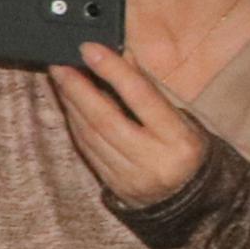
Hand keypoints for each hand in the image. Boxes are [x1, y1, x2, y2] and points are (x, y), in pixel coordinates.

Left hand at [49, 42, 209, 207]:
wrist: (189, 199)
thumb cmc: (184, 147)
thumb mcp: (180, 117)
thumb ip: (148, 88)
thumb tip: (118, 53)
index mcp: (179, 139)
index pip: (141, 97)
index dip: (112, 70)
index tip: (88, 48)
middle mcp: (155, 161)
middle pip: (105, 119)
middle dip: (77, 88)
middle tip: (60, 63)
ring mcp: (131, 177)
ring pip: (90, 136)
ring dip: (71, 104)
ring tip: (61, 78)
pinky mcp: (114, 186)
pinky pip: (87, 150)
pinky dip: (76, 124)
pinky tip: (69, 105)